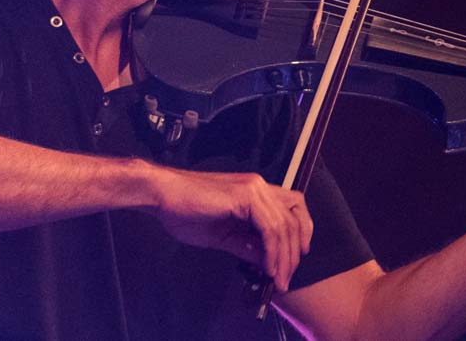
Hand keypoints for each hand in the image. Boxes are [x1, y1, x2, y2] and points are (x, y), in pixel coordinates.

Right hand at [148, 168, 312, 291]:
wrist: (163, 195)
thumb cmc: (185, 211)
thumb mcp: (222, 234)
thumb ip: (245, 244)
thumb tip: (265, 261)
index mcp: (255, 191)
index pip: (293, 206)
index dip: (302, 230)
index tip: (297, 255)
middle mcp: (259, 186)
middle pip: (293, 218)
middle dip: (294, 252)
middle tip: (286, 277)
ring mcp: (254, 189)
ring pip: (284, 225)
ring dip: (284, 257)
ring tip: (277, 279)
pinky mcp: (245, 196)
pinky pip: (269, 228)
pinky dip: (271, 251)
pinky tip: (267, 266)